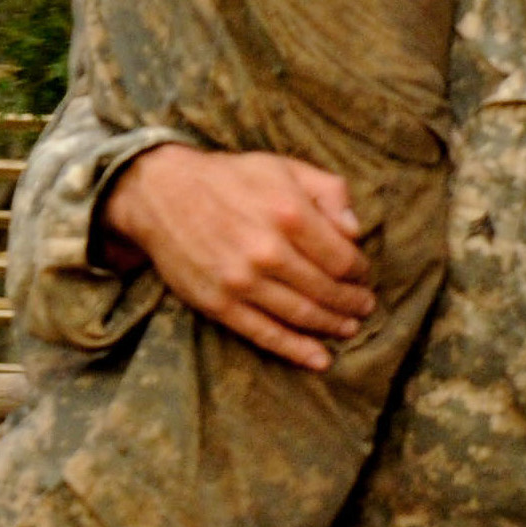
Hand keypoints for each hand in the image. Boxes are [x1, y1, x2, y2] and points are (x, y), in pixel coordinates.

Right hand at [98, 143, 373, 372]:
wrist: (162, 194)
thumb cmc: (229, 178)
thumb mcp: (283, 166)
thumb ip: (328, 191)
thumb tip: (356, 231)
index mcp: (289, 213)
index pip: (342, 258)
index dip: (359, 271)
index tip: (362, 274)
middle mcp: (268, 251)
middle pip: (327, 290)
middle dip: (352, 302)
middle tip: (364, 306)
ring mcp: (242, 282)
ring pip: (302, 315)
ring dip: (332, 326)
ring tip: (348, 327)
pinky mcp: (219, 304)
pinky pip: (266, 334)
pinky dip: (297, 351)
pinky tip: (320, 360)